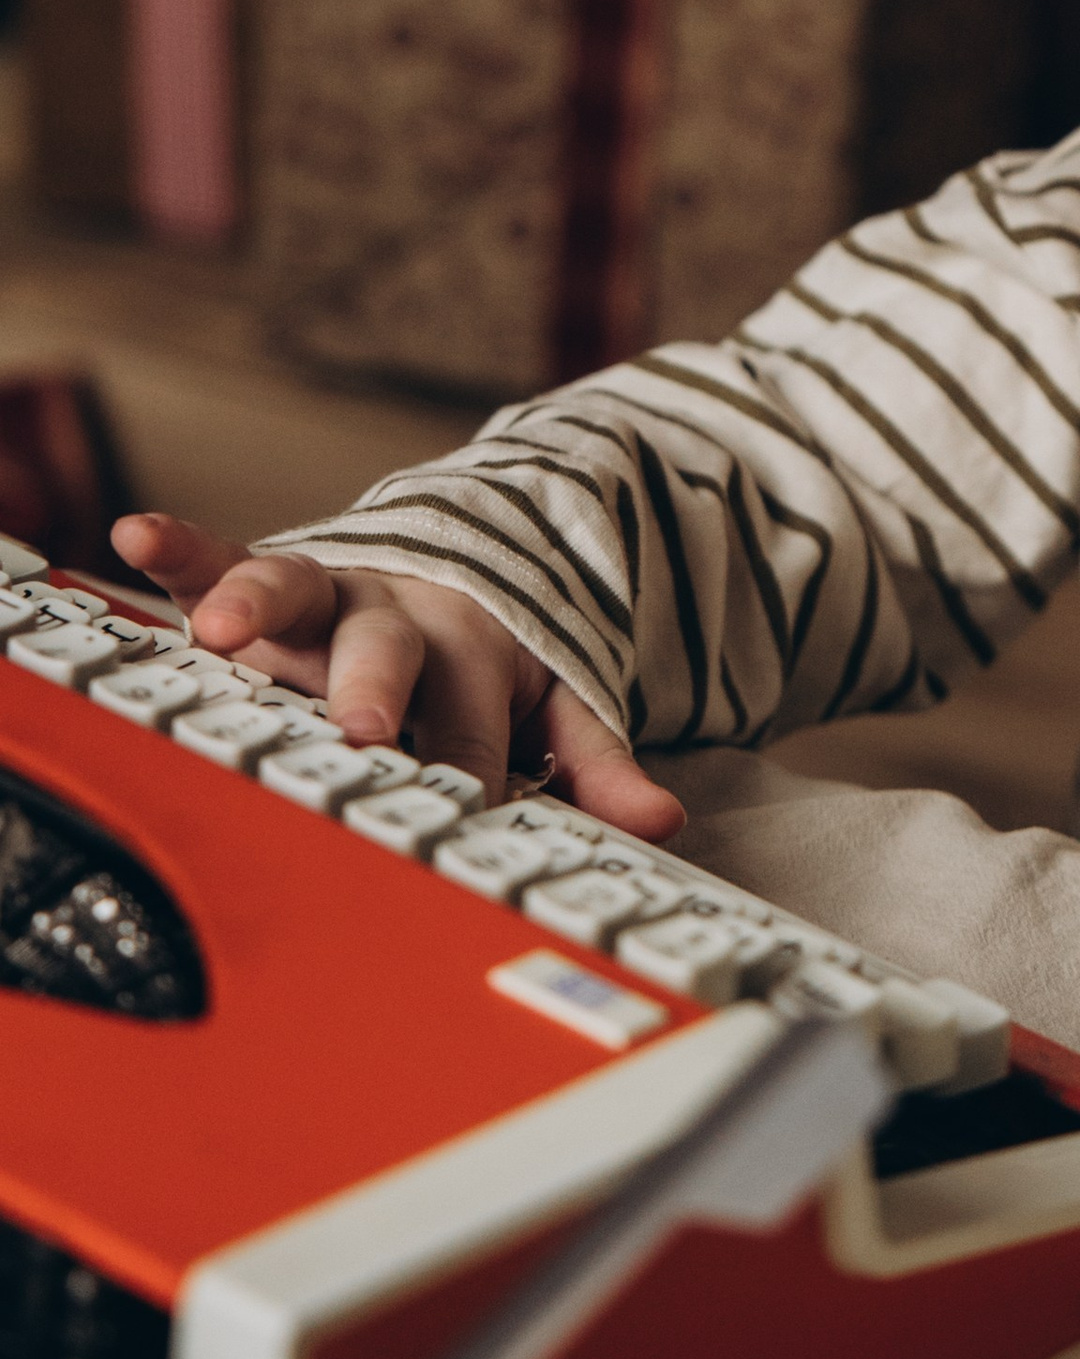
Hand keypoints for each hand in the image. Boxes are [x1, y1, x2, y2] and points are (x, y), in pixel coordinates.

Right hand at [109, 514, 684, 840]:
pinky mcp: (277, 580)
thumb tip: (664, 825)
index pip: (470, 737)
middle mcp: (397, 624)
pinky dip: (183, 547)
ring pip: (296, 594)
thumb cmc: (497, 659)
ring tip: (219, 624)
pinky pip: (224, 551)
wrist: (478, 551)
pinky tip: (136, 533)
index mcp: (473, 661)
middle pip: (389, 658)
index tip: (461, 822)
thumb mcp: (560, 702)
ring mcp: (332, 600)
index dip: (468, 778)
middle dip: (374, 695)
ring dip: (258, 604)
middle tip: (363, 729)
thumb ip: (599, 763)